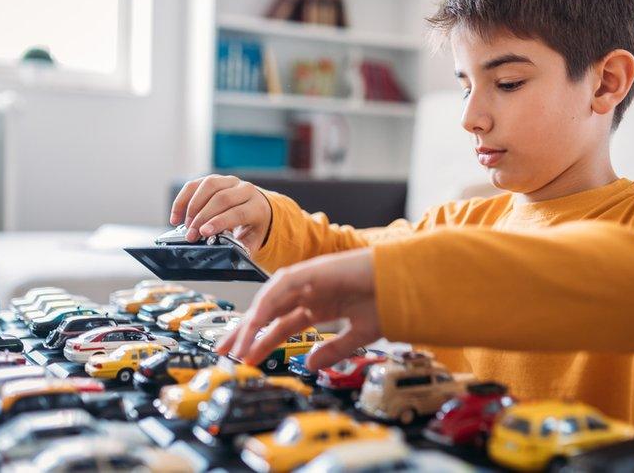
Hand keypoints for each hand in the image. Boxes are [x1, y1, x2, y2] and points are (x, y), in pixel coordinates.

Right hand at [170, 175, 271, 250]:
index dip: (219, 222)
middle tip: (191, 235)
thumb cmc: (252, 226)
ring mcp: (230, 181)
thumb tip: (225, 253)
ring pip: (208, 185)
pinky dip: (183, 199)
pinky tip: (177, 216)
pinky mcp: (215, 179)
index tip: (203, 232)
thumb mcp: (252, 241)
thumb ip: (241, 248)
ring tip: (185, 225)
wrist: (256, 207)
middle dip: (202, 218)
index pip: (238, 212)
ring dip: (193, 206)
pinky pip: (195, 184)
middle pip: (221, 198)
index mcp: (257, 206)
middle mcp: (246, 190)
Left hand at [217, 248, 380, 371]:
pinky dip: (267, 303)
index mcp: (319, 306)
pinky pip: (283, 286)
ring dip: (252, 322)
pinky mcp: (314, 270)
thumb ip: (334, 350)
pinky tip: (257, 322)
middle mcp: (310, 292)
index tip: (246, 359)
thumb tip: (311, 364)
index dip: (262, 342)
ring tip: (237, 346)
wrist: (408, 283)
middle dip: (246, 332)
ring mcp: (310, 280)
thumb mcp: (358, 336)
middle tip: (225, 352)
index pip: (281, 325)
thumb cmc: (389, 303)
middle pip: (268, 312)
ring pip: (270, 300)